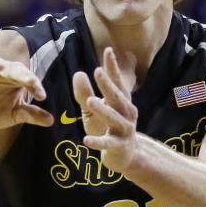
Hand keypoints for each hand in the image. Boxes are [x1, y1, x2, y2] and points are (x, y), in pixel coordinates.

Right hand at [0, 57, 52, 136]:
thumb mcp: (15, 114)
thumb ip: (32, 115)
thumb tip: (51, 120)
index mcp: (14, 79)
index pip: (27, 78)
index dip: (35, 85)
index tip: (42, 96)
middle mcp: (0, 73)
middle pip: (12, 69)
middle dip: (21, 74)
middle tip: (29, 81)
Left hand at [74, 47, 138, 173]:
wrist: (126, 156)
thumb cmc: (109, 128)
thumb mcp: (95, 110)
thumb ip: (85, 94)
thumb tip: (78, 73)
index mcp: (122, 102)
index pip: (117, 82)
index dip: (112, 67)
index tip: (108, 50)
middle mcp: (127, 113)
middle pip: (117, 97)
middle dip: (107, 84)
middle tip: (97, 71)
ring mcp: (125, 130)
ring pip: (114, 118)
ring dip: (103, 110)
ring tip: (90, 100)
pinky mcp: (119, 146)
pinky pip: (108, 143)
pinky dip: (98, 142)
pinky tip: (86, 140)